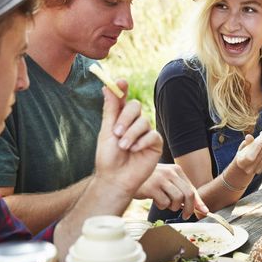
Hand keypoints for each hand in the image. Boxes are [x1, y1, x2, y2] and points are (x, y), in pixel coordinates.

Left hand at [93, 83, 162, 197]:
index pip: (123, 99)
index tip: (120, 82)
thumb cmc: (108, 158)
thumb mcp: (106, 132)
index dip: (122, 89)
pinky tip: (135, 150)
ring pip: (144, 121)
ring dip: (131, 134)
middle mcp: (134, 123)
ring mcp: (145, 133)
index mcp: (120, 118)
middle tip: (116, 132)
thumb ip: (110, 110)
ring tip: (123, 146)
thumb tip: (107, 87)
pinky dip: (142, 141)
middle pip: (135, 107)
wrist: (116, 179)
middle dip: (126, 118)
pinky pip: (153, 135)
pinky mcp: (155, 144)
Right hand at [138, 164, 202, 219]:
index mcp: (176, 170)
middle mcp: (170, 172)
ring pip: (177, 199)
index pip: (192, 188)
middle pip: (188, 194)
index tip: (203, 212)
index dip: (198, 202)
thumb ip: (182, 192)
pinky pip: (164, 203)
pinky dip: (161, 206)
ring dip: (173, 206)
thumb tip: (202, 209)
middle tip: (185, 215)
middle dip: (189, 208)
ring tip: (165, 203)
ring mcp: (161, 179)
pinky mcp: (152, 187)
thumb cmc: (150, 181)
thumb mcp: (167, 182)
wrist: (128, 176)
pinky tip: (155, 200)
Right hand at [232, 134, 261, 176]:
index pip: (250, 157)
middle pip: (261, 155)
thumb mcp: (243, 146)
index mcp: (241, 163)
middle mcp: (249, 169)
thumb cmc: (244, 152)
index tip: (260, 138)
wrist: (247, 163)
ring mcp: (258, 170)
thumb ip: (247, 143)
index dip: (256, 147)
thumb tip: (249, 136)